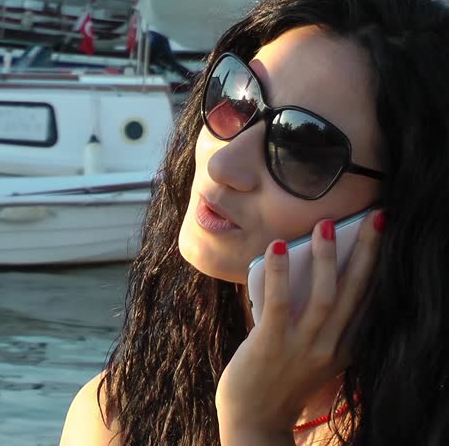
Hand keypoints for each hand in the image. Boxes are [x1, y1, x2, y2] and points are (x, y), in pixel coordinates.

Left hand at [216, 210, 384, 444]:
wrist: (253, 420)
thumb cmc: (276, 380)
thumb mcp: (308, 353)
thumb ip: (313, 322)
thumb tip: (301, 270)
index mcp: (344, 348)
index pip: (369, 301)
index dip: (379, 266)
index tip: (385, 233)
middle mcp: (330, 347)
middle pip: (356, 292)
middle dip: (367, 252)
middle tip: (376, 216)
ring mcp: (302, 347)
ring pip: (325, 297)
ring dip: (326, 258)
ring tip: (324, 224)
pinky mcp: (271, 346)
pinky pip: (279, 304)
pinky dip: (280, 273)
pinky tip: (277, 248)